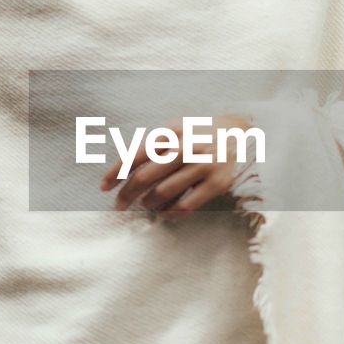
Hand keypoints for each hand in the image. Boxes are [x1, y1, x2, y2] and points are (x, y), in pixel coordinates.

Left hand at [99, 112, 252, 221]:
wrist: (240, 131)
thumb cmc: (198, 133)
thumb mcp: (176, 129)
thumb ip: (152, 145)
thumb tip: (121, 169)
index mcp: (171, 132)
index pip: (135, 155)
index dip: (116, 173)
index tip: (104, 187)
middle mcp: (186, 146)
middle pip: (145, 177)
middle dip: (126, 194)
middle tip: (119, 205)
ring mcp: (203, 164)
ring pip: (163, 193)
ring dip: (148, 204)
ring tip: (145, 205)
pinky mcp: (218, 182)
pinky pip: (186, 205)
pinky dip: (170, 213)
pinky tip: (164, 214)